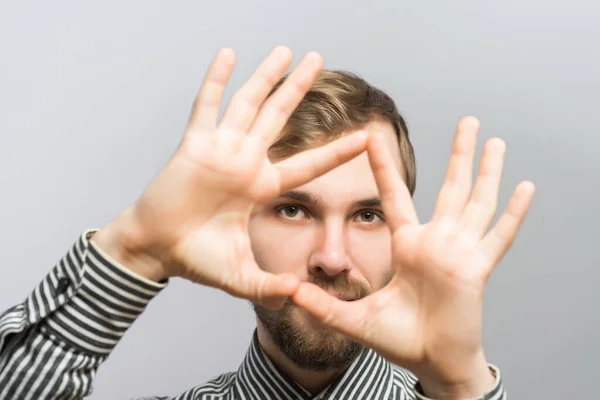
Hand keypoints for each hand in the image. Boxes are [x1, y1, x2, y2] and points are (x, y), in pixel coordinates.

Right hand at [92, 46, 368, 308]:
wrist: (157, 250)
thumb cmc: (197, 259)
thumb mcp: (240, 275)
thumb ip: (269, 286)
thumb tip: (298, 297)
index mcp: (261, 186)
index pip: (308, 164)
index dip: (337, 152)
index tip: (366, 137)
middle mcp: (245, 161)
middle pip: (279, 116)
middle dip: (298, 88)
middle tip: (318, 59)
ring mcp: (220, 149)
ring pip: (248, 103)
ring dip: (266, 76)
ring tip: (286, 51)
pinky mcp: (194, 146)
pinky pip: (206, 106)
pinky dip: (216, 80)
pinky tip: (229, 54)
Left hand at [292, 117, 534, 397]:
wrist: (432, 362)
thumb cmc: (400, 339)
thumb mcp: (355, 319)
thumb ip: (324, 306)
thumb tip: (290, 293)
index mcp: (408, 245)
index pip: (394, 196)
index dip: (384, 166)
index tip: (373, 135)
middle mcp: (436, 241)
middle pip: (450, 187)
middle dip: (458, 154)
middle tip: (467, 120)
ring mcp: (459, 252)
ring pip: (477, 202)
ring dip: (487, 171)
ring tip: (496, 140)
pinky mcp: (477, 269)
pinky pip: (499, 237)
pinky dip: (514, 214)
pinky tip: (526, 187)